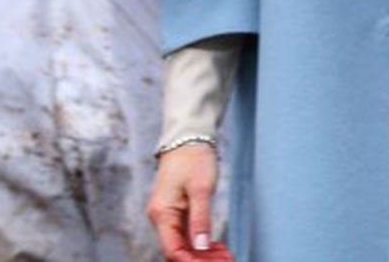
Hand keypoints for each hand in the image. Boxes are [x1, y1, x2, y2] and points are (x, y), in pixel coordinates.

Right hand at [149, 141, 223, 259]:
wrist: (188, 138)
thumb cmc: (193, 159)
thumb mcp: (201, 189)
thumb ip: (200, 219)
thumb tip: (200, 246)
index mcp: (162, 214)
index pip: (173, 250)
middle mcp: (161, 218)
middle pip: (179, 250)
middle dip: (201, 260)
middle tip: (227, 260)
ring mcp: (168, 216)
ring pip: (184, 244)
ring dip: (203, 254)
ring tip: (226, 256)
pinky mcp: (177, 212)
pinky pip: (187, 235)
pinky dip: (202, 243)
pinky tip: (218, 248)